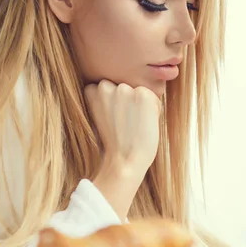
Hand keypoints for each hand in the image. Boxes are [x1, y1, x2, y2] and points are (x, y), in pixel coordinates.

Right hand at [85, 80, 160, 220]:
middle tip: (125, 123)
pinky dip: (154, 111)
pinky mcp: (142, 94)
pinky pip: (154, 97)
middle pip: (126, 86)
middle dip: (129, 102)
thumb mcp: (100, 116)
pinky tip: (144, 124)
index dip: (116, 104)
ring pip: (140, 91)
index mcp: (91, 89)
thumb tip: (122, 87)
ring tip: (134, 124)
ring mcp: (124, 89)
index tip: (114, 120)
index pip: (112, 87)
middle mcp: (105, 85)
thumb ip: (106, 99)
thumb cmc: (113, 143)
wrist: (124, 161)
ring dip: (142, 106)